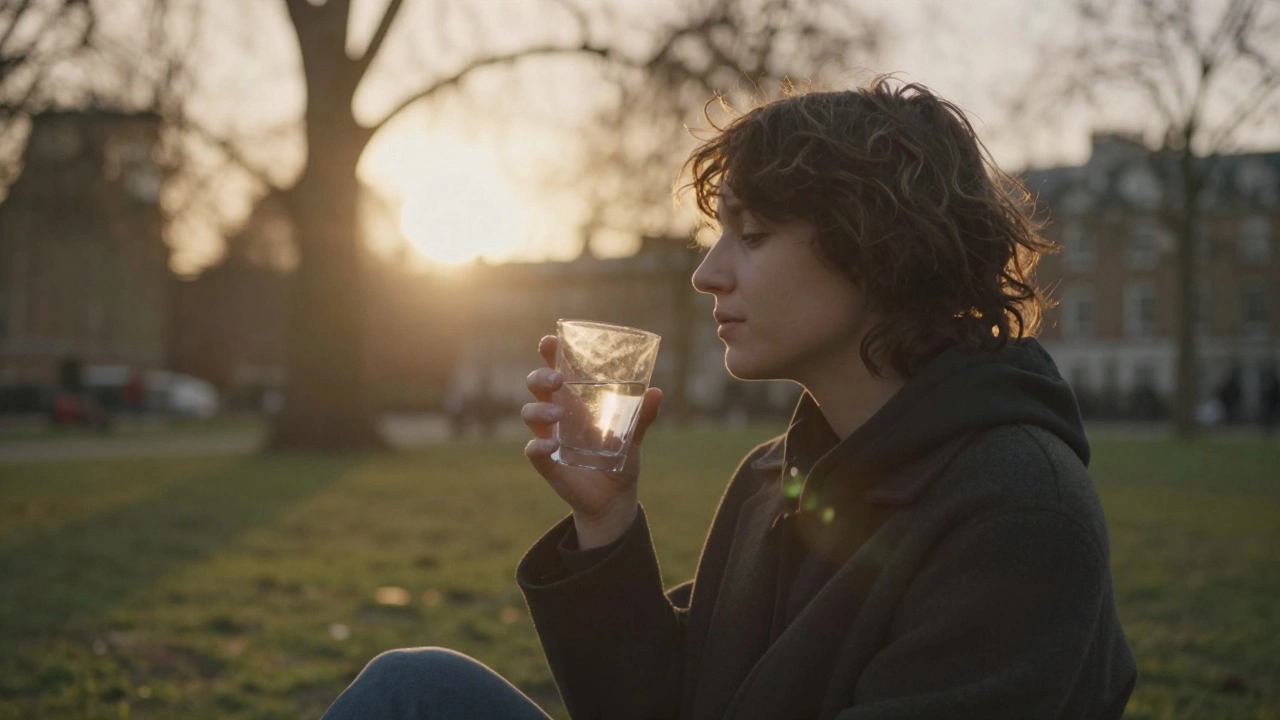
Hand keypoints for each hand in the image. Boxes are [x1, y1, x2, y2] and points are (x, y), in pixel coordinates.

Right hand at [523, 335, 662, 547]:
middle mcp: (558, 414)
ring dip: (540, 409)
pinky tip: (550, 445)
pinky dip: (537, 446)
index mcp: (576, 400)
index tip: (550, 341)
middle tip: (557, 380)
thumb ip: (642, 416)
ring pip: (529, 413)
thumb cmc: (620, 459)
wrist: (615, 498)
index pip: (557, 369)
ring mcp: (549, 436)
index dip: (549, 353)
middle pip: (536, 386)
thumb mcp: (634, 436)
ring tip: (559, 413)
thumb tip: (657, 392)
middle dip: (540, 377)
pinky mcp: (547, 462)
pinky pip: (532, 450)